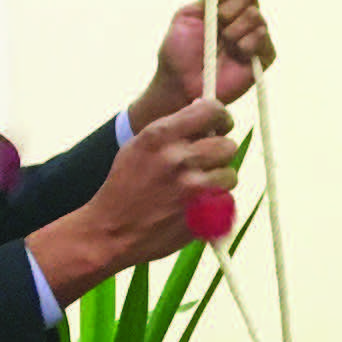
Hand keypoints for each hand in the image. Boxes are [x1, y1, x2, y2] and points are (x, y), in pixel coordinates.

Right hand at [28, 99, 237, 305]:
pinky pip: (226, 200)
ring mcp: (193, 187)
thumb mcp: (139, 146)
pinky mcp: (202, 214)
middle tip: (206, 161)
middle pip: (228, 145)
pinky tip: (193, 206)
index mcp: (160, 135)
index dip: (220, 117)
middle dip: (219, 153)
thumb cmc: (125, 186)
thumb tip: (205, 110)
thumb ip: (172, 129)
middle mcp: (179, 158)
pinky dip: (214, 204)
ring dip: (218, 180)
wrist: (111, 231)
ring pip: (230, 174)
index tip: (218, 125)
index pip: (212, 110)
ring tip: (196, 187)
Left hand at [131, 0, 275, 125]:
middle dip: (230, 6)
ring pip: (256, 15)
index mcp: (224, 0)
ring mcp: (255, 34)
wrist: (180, 84)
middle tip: (217, 22)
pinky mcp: (264, 55)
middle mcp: (242, 14)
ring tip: (223, 43)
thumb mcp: (188, 16)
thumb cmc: (179, 52)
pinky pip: (263, 38)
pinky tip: (236, 53)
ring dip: (235, 28)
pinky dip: (247, 43)